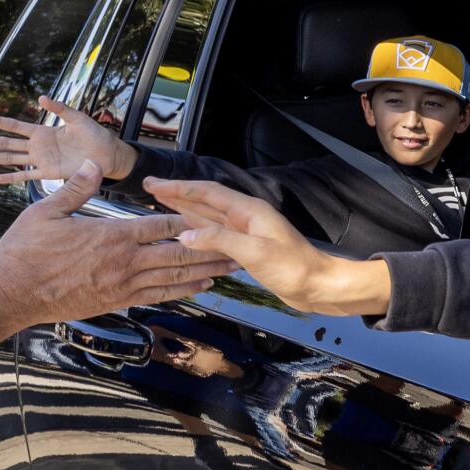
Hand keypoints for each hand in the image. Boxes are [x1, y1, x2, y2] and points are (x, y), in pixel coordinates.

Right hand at [0, 95, 135, 184]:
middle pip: (7, 143)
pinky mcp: (48, 173)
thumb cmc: (93, 134)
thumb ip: (59, 108)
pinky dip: (10, 178)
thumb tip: (42, 97)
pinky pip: (25, 177)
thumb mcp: (76, 118)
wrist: (106, 155)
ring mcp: (41, 160)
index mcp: (42, 131)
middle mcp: (37, 146)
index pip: (15, 126)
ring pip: (11, 159)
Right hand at [0, 163, 234, 328]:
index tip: (213, 216)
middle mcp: (124, 261)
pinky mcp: (116, 301)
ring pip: (173, 277)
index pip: (161, 226)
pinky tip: (198, 288)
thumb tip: (96, 163)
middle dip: (210, 249)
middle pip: (178, 254)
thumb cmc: (26, 252)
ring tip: (229, 268)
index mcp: (111, 235)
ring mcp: (122, 284)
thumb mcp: (47, 210)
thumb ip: (77, 187)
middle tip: (238, 247)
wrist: (12, 295)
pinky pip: (157, 295)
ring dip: (203, 272)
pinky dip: (181, 291)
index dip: (190, 220)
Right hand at [146, 177, 391, 317]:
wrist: (319, 286)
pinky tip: (188, 231)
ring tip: (161, 203)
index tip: (155, 184)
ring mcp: (247, 232)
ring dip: (185, 208)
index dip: (179, 188)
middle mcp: (246, 217)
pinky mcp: (248, 248)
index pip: (207, 192)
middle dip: (178, 194)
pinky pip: (217, 233)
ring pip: (209, 216)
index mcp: (249, 210)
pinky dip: (199, 229)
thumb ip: (219, 240)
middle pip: (205, 200)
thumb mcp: (254, 252)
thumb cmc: (294, 268)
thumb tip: (184, 234)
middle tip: (151, 187)